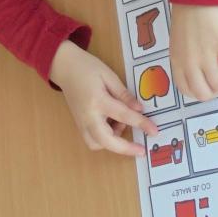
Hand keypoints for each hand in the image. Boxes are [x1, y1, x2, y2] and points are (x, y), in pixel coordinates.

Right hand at [50, 40, 158, 156]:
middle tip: (140, 150)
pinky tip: (112, 124)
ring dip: (113, 142)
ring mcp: (81, 122)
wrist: (64, 67)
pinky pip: (92, 139)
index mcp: (97, 101)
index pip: (123, 116)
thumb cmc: (87, 67)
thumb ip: (124, 95)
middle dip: (125, 148)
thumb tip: (139, 109)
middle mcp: (88, 116)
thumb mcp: (109, 76)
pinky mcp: (79, 124)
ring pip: (97, 144)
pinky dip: (104, 139)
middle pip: (106, 141)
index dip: (141, 124)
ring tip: (122, 124)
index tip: (154, 131)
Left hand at [169, 4, 217, 101]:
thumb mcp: (180, 41)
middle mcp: (190, 63)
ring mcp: (206, 56)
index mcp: (177, 61)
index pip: (187, 90)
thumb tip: (201, 70)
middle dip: (215, 88)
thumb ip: (187, 58)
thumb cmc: (188, 14)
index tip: (207, 82)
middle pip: (204, 94)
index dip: (200, 90)